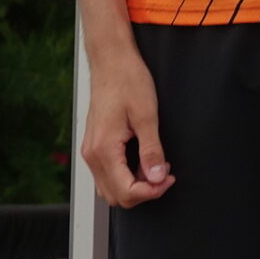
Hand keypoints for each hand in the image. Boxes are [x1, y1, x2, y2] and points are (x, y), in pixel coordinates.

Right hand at [81, 46, 175, 207]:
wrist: (112, 62)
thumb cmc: (128, 82)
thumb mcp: (147, 116)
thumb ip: (151, 150)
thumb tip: (156, 178)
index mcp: (103, 149)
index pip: (125, 191)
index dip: (151, 191)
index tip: (168, 178)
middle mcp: (92, 155)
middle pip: (116, 196)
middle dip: (144, 191)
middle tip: (165, 172)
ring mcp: (90, 151)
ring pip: (110, 188)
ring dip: (135, 185)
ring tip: (156, 165)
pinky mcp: (94, 146)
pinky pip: (107, 174)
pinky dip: (126, 175)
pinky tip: (143, 159)